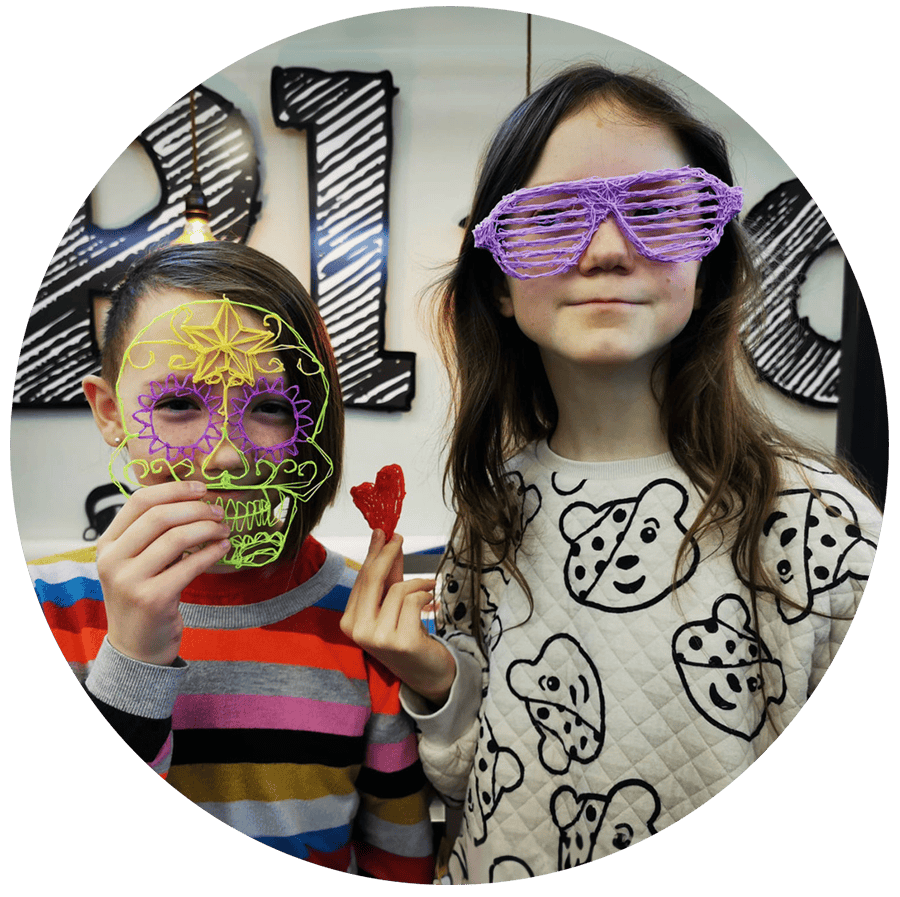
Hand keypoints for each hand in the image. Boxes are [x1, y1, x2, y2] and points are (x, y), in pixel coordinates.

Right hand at [96, 480, 231, 665]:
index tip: (201, 488)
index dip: (174, 489)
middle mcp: (113, 560)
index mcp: (107, 544)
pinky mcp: (153, 598)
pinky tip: (224, 547)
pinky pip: (191, 565)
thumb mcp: (136, 561)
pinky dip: (212, 552)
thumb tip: (193, 498)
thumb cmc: (143, 595)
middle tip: (219, 511)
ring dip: (208, 528)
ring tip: (224, 529)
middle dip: (197, 508)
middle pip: (160, 515)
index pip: (139, 501)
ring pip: (177, 537)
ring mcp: (130, 580)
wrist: (137, 645)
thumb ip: (152, 533)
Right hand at [341, 530, 455, 705]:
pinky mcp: (402, 641)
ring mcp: (379, 638)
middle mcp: (359, 631)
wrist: (426, 672)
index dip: (375, 553)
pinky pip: (414, 601)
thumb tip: (383, 540)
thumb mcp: (391, 603)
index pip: (362, 579)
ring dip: (418, 583)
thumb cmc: (406, 636)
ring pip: (398, 589)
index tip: (384, 533)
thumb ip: (386, 574)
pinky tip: (430, 602)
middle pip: (373, 579)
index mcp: (349, 621)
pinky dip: (426, 595)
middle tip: (399, 538)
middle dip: (388, 553)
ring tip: (428, 586)